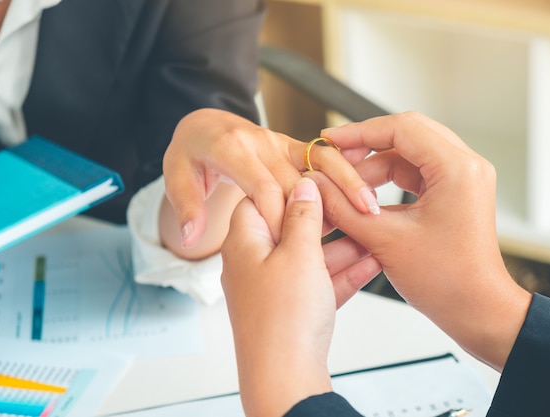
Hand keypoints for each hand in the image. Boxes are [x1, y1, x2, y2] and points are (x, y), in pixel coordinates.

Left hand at [161, 108, 375, 258]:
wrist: (203, 124)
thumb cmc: (191, 153)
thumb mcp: (177, 176)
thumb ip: (188, 208)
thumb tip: (189, 238)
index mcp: (233, 150)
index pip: (263, 189)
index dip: (280, 218)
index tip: (296, 249)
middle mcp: (262, 143)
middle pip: (298, 179)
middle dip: (327, 203)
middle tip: (357, 227)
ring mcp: (281, 143)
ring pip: (322, 161)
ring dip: (349, 183)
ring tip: (372, 209)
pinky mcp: (295, 148)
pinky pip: (326, 157)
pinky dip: (348, 172)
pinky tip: (367, 191)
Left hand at [221, 178, 379, 416]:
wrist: (285, 382)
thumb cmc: (283, 319)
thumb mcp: (298, 255)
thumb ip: (302, 217)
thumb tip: (303, 186)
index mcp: (245, 243)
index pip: (260, 198)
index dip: (290, 187)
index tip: (320, 181)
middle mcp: (254, 264)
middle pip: (290, 229)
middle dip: (326, 220)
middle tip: (353, 206)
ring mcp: (273, 290)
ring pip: (309, 259)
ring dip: (342, 248)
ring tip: (373, 234)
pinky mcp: (290, 312)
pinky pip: (318, 285)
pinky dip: (342, 275)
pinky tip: (372, 264)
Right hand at [309, 112, 531, 370]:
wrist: (477, 310)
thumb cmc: (447, 282)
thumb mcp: (385, 241)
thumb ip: (343, 209)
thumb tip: (316, 186)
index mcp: (457, 169)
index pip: (401, 128)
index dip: (360, 131)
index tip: (331, 140)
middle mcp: (465, 166)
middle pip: (407, 135)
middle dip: (367, 146)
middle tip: (335, 158)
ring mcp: (462, 178)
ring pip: (409, 155)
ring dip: (376, 167)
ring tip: (344, 186)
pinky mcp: (454, 193)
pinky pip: (416, 173)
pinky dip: (388, 181)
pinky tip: (364, 196)